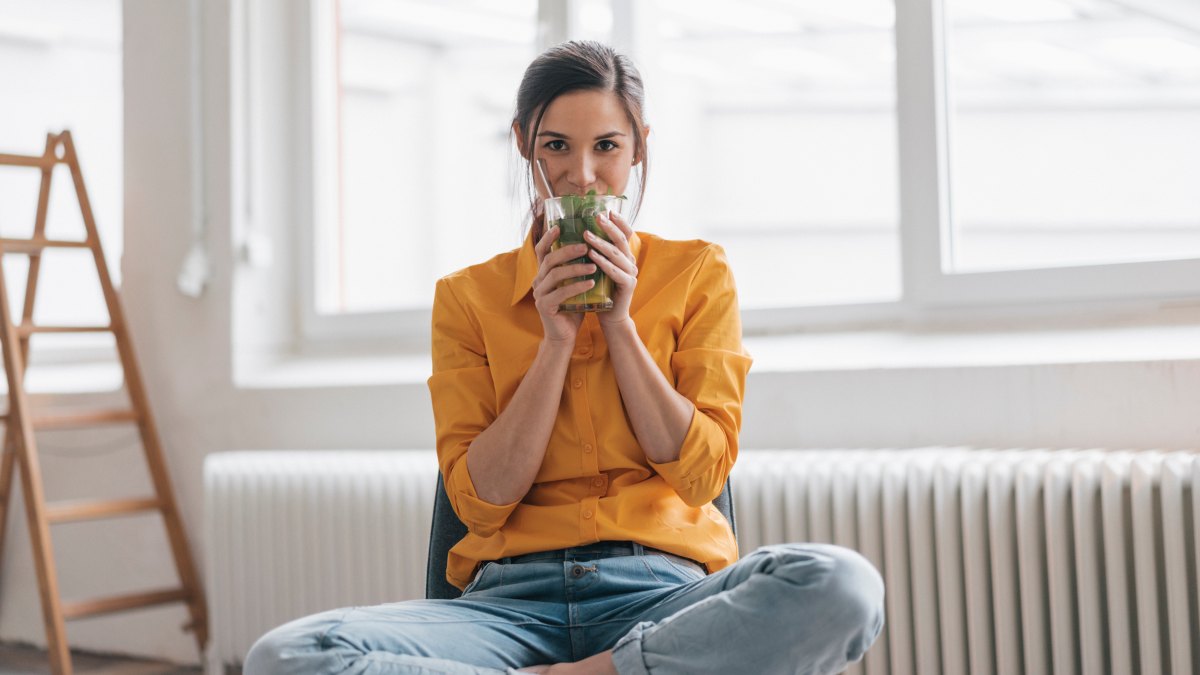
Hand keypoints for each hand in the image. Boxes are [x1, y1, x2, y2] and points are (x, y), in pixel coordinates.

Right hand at [532, 225, 593, 343]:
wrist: (565, 336)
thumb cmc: (572, 308)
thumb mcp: (574, 285)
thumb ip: (577, 269)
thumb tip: (593, 247)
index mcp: (543, 274)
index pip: (541, 251)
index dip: (547, 238)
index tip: (559, 226)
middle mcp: (537, 281)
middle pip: (550, 260)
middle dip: (568, 251)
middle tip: (585, 246)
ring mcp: (539, 294)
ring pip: (555, 274)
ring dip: (575, 268)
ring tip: (593, 266)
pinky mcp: (545, 306)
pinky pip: (561, 292)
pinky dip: (577, 286)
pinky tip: (591, 283)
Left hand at [585, 210, 638, 327]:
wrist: (611, 316)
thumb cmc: (601, 291)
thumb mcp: (599, 268)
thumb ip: (595, 252)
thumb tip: (580, 232)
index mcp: (625, 256)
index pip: (625, 234)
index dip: (619, 222)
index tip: (608, 210)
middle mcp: (630, 262)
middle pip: (621, 240)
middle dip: (608, 227)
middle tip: (596, 216)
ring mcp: (631, 274)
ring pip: (616, 254)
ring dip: (601, 243)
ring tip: (586, 234)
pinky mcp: (628, 285)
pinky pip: (614, 271)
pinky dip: (603, 262)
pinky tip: (591, 255)